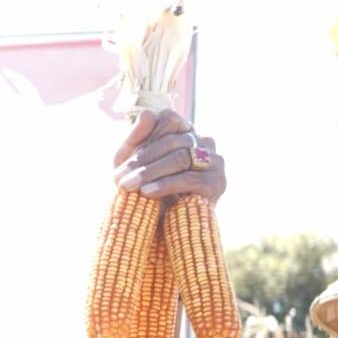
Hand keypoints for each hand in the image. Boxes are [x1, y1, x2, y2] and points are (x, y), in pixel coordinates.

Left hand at [110, 108, 225, 205]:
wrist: (157, 223)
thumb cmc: (141, 186)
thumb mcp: (129, 162)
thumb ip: (135, 138)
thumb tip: (146, 114)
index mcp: (183, 131)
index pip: (168, 118)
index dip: (145, 136)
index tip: (122, 160)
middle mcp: (202, 141)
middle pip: (172, 140)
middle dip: (141, 160)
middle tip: (119, 178)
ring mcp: (214, 160)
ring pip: (180, 157)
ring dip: (150, 172)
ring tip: (129, 186)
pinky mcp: (217, 182)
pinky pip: (190, 179)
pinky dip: (165, 185)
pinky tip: (148, 193)